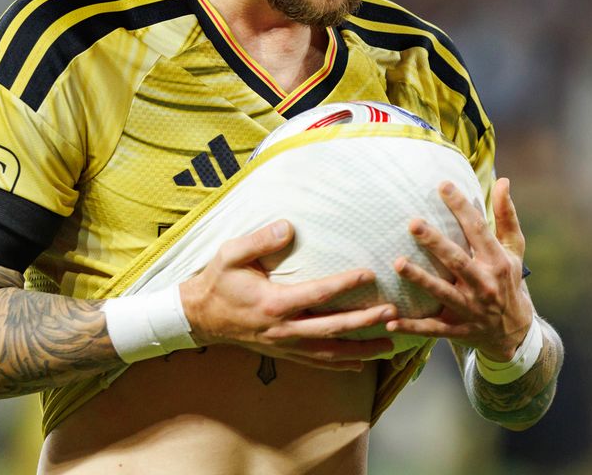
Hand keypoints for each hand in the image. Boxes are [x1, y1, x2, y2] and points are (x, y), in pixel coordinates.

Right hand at [179, 219, 396, 370]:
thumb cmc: (217, 282)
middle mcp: (282, 328)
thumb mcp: (231, 254)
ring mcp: (284, 345)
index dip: (345, 284)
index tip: (369, 274)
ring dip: (361, 350)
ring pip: (329, 352)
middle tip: (392, 313)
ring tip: (390, 345)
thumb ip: (259, 240)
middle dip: (364, 322)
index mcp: (273, 302)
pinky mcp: (283, 353)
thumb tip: (288, 227)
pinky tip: (361, 364)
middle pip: (331, 328)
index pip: (317, 294)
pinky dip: (341, 364)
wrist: (199, 317)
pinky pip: (317, 362)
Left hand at [385, 177, 533, 361]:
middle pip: (457, 260)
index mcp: (496, 260)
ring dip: (420, 279)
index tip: (442, 185)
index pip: (478, 229)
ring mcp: (470, 309)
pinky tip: (389, 321)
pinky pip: (432, 329)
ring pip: (442, 293)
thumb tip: (502, 180)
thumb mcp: (514, 250)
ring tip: (399, 263)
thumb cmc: (509, 281)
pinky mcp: (458, 329)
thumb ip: (506, 216)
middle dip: (435, 242)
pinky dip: (411, 327)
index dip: (461, 207)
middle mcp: (484, 284)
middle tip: (412, 223)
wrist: (515, 332)